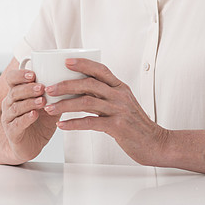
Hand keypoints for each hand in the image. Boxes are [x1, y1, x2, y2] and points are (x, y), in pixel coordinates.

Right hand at [0, 68, 59, 162]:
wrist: (31, 146)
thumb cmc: (39, 123)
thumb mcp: (49, 106)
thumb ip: (54, 94)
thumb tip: (70, 81)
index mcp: (16, 93)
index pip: (12, 79)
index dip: (20, 75)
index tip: (33, 74)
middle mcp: (10, 104)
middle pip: (14, 92)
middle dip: (28, 88)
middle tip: (41, 87)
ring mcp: (9, 118)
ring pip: (16, 107)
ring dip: (29, 102)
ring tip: (42, 101)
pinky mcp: (12, 132)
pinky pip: (17, 123)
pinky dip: (26, 118)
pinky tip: (34, 114)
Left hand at [43, 58, 168, 165]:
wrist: (155, 143)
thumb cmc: (135, 125)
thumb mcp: (123, 104)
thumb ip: (107, 95)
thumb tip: (82, 88)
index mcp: (120, 87)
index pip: (100, 70)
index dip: (83, 64)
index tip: (66, 61)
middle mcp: (120, 95)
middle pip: (89, 84)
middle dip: (66, 85)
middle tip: (49, 88)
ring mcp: (119, 110)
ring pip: (86, 102)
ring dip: (65, 104)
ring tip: (50, 108)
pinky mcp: (117, 127)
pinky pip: (91, 122)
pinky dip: (74, 123)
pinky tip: (62, 125)